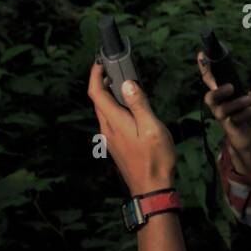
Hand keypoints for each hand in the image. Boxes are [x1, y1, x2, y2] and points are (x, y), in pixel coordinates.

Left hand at [87, 62, 177, 195]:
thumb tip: (128, 84)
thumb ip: (139, 104)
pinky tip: (131, 109)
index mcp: (114, 122)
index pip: (96, 93)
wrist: (152, 188)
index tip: (100, 62)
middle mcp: (108, 129)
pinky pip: (111, 121)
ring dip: (110, 96)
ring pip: (104, 111)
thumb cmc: (155, 159)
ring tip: (125, 86)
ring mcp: (110, 139)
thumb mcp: (152, 127)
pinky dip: (116, 108)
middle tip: (116, 70)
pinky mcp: (116, 145)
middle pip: (98, 101)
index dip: (95, 75)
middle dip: (103, 83)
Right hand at [196, 52, 250, 164]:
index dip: (204, 69)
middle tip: (231, 87)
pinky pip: (236, 119)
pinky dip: (249, 112)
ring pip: (223, 109)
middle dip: (218, 91)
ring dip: (240, 102)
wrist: (249, 139)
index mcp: (221, 97)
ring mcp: (223, 118)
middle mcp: (218, 107)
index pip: (210, 81)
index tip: (201, 54)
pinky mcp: (230, 128)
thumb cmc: (247, 118)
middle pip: (209, 98)